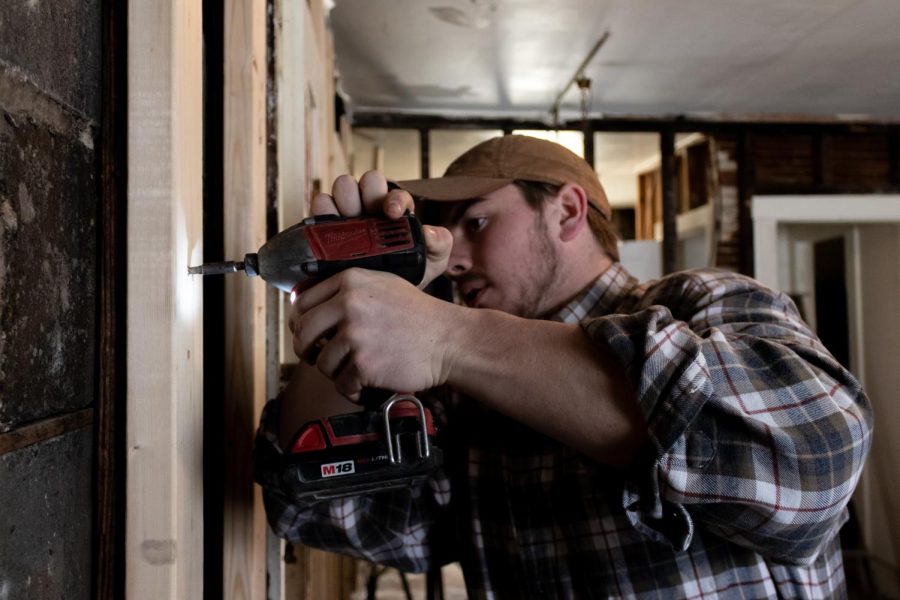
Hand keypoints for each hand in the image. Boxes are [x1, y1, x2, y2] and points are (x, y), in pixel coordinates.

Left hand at [288, 267, 457, 400]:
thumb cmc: (419, 315)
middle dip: (307, 350)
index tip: (308, 333)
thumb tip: (309, 305)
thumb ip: (348, 290)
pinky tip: (365, 385)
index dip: (300, 322)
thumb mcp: (383, 285)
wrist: (448, 339)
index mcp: (350, 281)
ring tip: (355, 370)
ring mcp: (355, 335)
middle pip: (303, 333)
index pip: (301, 302)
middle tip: (318, 356)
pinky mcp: (364, 364)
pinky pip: (341, 384)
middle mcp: (349, 304)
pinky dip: (352, 390)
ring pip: (322, 363)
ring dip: (335, 372)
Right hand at [311, 170, 451, 287]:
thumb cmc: (408, 275)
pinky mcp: (326, 229)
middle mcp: (368, 208)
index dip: (392, 198)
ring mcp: (345, 216)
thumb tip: (429, 232)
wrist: (380, 302)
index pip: (392, 192)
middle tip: (364, 214)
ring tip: (346, 221)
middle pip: (361, 182)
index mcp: (393, 210)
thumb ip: (439, 243)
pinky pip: (319, 209)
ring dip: (341, 201)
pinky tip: (328, 232)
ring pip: (339, 190)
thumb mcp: (431, 261)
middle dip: (362, 193)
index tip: (393, 214)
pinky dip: (321, 215)